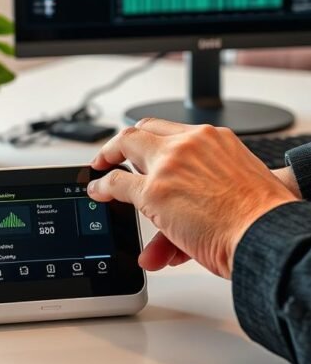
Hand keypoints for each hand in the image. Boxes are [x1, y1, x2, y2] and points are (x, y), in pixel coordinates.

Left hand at [88, 119, 298, 278]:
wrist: (266, 234)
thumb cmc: (262, 219)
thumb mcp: (238, 189)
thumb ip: (208, 194)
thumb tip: (193, 213)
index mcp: (216, 139)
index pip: (176, 132)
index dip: (157, 140)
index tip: (150, 148)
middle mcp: (192, 143)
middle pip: (146, 129)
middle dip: (127, 142)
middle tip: (115, 153)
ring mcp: (170, 163)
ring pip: (128, 144)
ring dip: (110, 157)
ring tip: (102, 169)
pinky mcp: (154, 190)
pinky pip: (117, 182)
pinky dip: (103, 185)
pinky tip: (98, 190)